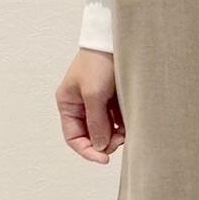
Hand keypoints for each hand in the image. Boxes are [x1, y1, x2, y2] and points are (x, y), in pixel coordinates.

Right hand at [55, 49, 124, 163]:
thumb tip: (100, 147)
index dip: (87, 151)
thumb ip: (96, 123)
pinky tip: (130, 123)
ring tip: (126, 132)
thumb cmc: (99, 63)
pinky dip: (123, 124)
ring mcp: (97, 101)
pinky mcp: (113, 97)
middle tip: (120, 141)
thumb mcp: (93, 94)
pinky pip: (117, 119)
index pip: (73, 137)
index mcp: (68, 104)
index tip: (104, 159)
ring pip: (106, 128)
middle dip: (104, 142)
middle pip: (90, 135)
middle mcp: (80, 104)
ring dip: (115, 134)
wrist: (114, 40)